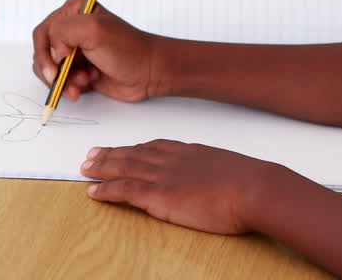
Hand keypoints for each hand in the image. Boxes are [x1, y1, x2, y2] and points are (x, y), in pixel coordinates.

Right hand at [32, 0, 164, 102]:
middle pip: (43, 52)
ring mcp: (74, 50)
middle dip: (54, 70)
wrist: (149, 73)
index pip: (43, 32)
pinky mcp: (78, 69)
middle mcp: (71, 29)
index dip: (45, 53)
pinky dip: (69, 87)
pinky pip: (60, 81)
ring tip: (84, 82)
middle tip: (65, 80)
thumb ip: (63, 32)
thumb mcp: (94, 30)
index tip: (55, 69)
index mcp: (73, 11)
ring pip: (50, 69)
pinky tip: (87, 85)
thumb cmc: (128, 49)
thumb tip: (53, 54)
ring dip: (63, 80)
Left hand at [80, 140, 281, 234]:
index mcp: (190, 152)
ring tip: (85, 168)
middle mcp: (173, 159)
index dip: (134, 148)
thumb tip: (221, 180)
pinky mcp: (160, 195)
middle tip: (92, 154)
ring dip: (102, 167)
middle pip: (133, 153)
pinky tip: (93, 191)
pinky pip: (125, 190)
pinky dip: (106, 190)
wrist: (255, 189)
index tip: (123, 148)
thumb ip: (217, 172)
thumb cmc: (252, 184)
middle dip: (110, 154)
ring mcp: (164, 176)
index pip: (154, 147)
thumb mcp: (232, 170)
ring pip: (124, 167)